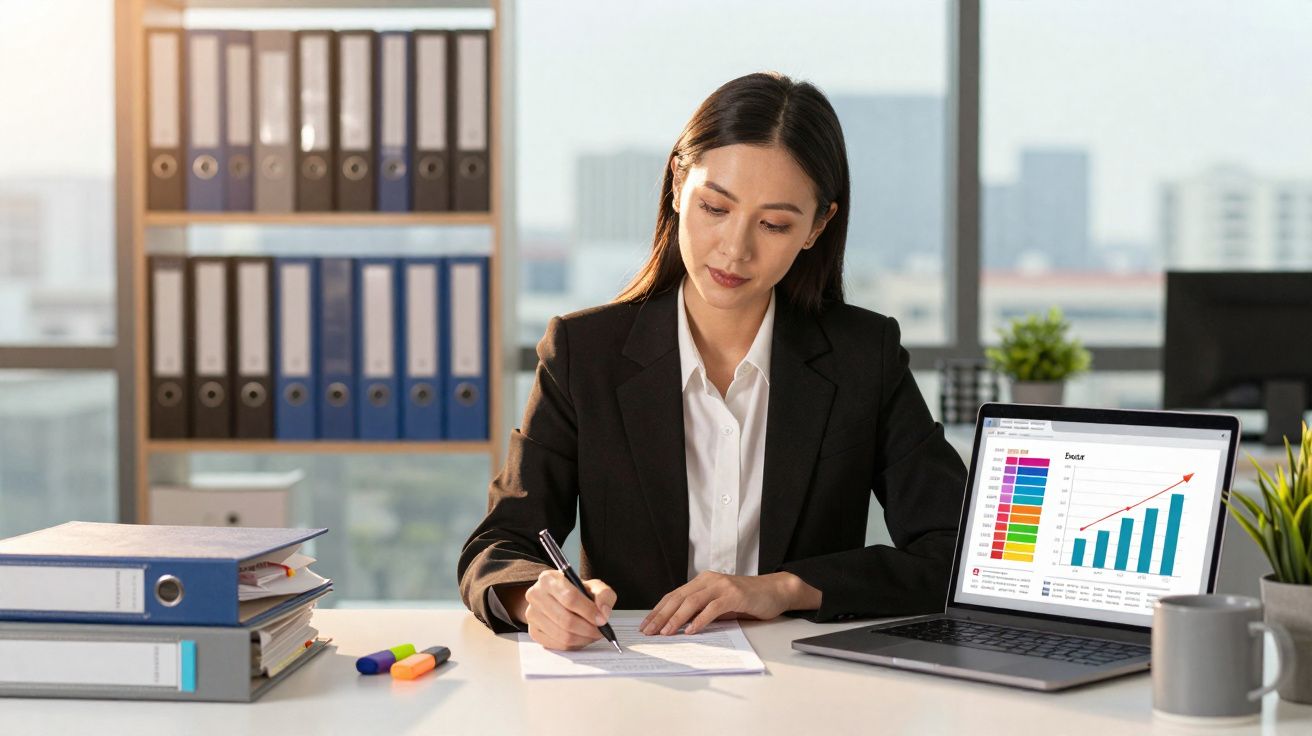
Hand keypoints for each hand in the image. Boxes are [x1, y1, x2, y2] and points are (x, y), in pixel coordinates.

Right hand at [521, 569, 616, 650]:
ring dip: (583, 638)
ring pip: (562, 635)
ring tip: (593, 634)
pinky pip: (557, 645)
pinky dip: (573, 645)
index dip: (588, 611)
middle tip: (600, 631)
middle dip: (588, 629)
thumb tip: (603, 613)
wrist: (558, 599)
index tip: (602, 620)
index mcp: (549, 579)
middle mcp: (535, 595)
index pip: (570, 598)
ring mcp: (532, 615)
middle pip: (565, 619)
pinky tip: (581, 638)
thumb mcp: (594, 586)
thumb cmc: (577, 592)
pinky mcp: (533, 631)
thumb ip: (604, 595)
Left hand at [640, 571, 819, 635]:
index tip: (646, 625)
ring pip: (692, 602)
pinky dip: (700, 620)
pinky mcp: (734, 595)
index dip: (658, 610)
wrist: (774, 591)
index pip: (674, 596)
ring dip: (677, 619)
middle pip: (678, 598)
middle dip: (661, 616)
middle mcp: (708, 580)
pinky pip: (712, 608)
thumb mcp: (718, 603)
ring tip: (666, 632)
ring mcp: (721, 586)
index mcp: (702, 581)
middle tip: (649, 631)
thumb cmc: (746, 599)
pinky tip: (691, 630)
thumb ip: (700, 610)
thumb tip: (678, 626)